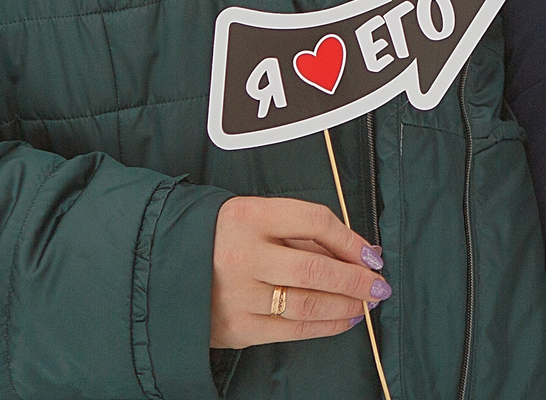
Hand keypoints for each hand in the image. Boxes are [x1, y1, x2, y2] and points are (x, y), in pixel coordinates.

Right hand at [209, 195, 388, 348]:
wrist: (166, 264)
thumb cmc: (222, 236)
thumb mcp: (256, 217)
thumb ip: (304, 233)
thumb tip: (359, 252)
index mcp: (249, 216)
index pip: (315, 222)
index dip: (351, 240)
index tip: (370, 255)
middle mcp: (242, 255)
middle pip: (315, 268)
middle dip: (355, 280)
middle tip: (378, 286)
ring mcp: (238, 295)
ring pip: (307, 303)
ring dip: (345, 306)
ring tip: (364, 304)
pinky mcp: (237, 327)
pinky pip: (291, 329)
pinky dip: (324, 326)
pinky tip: (343, 320)